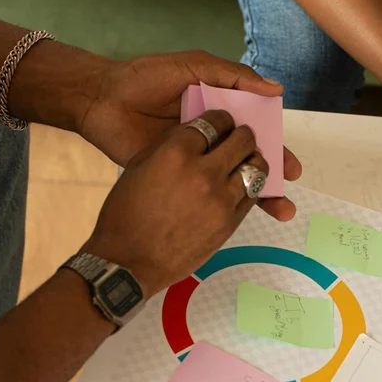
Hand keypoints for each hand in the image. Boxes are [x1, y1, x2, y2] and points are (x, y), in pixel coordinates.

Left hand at [77, 50, 302, 220]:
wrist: (100, 99)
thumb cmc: (145, 77)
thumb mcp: (192, 68)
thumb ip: (232, 76)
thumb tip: (276, 89)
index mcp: (219, 112)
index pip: (255, 133)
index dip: (275, 149)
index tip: (290, 167)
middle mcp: (210, 137)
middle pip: (247, 160)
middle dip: (269, 179)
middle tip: (285, 197)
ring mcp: (193, 158)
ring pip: (228, 179)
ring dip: (252, 197)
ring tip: (275, 213)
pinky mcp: (173, 175)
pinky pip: (199, 190)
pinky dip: (217, 204)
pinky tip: (234, 215)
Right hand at [84, 110, 264, 297]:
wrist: (128, 261)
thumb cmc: (125, 214)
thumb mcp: (138, 167)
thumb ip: (169, 145)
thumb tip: (195, 133)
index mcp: (176, 154)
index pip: (212, 123)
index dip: (220, 119)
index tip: (222, 122)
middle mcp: (203, 173)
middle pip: (241, 140)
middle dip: (242, 134)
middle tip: (240, 136)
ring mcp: (220, 200)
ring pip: (256, 167)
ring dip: (253, 158)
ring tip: (247, 159)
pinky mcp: (230, 223)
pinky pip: (253, 195)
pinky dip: (252, 185)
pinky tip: (242, 183)